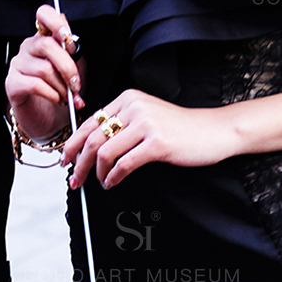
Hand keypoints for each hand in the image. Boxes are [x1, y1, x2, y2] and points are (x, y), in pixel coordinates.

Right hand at [6, 3, 84, 143]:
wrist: (49, 120)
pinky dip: (52, 94)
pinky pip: (35, 84)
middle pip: (48, 45)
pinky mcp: (12, 84)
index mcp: (43, 38)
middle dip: (68, 68)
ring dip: (62, 86)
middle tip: (76, 85)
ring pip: (44, 68)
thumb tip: (72, 42)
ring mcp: (17, 65)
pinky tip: (57, 100)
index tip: (69, 40)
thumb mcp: (72, 69)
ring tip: (67, 98)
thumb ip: (72, 53)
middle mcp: (28, 47)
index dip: (57, 22)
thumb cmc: (61, 91)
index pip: (44, 14)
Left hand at [64, 89, 241, 188]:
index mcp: (128, 99)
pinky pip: (124, 164)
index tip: (66, 160)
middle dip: (79, 163)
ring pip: (104, 152)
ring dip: (97, 173)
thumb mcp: (147, 117)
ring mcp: (146, 124)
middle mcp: (134, 107)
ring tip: (100, 183)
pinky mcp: (157, 142)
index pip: (89, 123)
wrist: (214, 131)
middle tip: (75, 179)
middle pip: (92, 139)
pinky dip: (113, 177)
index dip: (73, 145)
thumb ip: (122, 125)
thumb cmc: (181, 128)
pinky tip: (113, 183)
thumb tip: (91, 148)